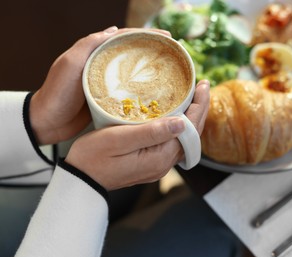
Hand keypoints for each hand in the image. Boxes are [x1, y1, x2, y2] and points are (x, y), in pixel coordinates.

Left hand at [29, 26, 170, 144]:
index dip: (146, 36)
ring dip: (151, 70)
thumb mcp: (69, 65)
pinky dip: (144, 90)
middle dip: (154, 51)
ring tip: (171, 72)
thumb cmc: (56, 93)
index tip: (167, 39)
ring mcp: (107, 83)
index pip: (124, 38)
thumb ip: (87, 45)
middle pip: (132, 54)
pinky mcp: (110, 100)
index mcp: (94, 53)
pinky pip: (130, 91)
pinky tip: (157, 94)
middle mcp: (102, 66)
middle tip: (174, 54)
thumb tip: (113, 29)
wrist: (47, 123)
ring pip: (133, 72)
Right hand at [65, 80, 209, 190]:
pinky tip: (177, 114)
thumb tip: (182, 122)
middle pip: (192, 135)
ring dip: (191, 117)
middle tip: (203, 86)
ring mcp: (158, 164)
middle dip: (199, 109)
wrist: (81, 179)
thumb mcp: (119, 140)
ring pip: (184, 139)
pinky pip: (174, 142)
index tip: (203, 85)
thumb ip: (151, 132)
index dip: (199, 106)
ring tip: (194, 97)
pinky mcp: (151, 162)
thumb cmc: (93, 157)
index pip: (190, 129)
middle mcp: (164, 163)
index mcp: (160, 157)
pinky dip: (180, 126)